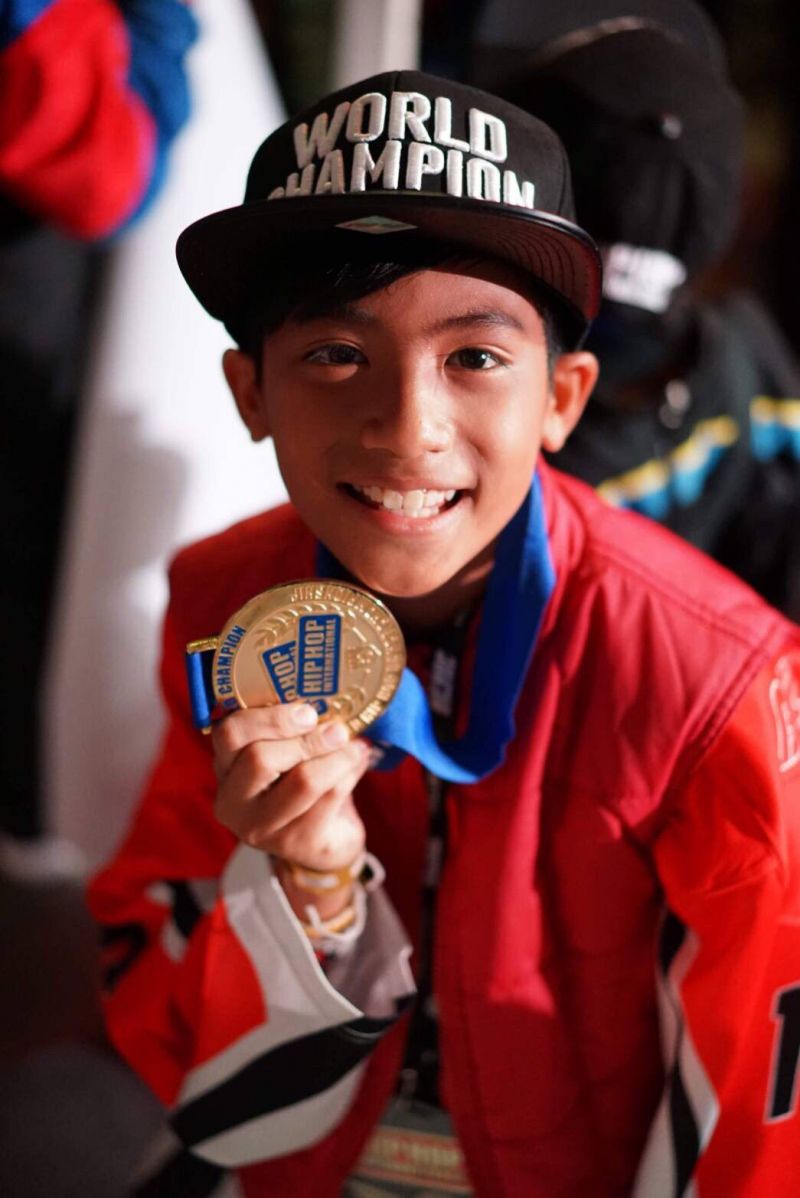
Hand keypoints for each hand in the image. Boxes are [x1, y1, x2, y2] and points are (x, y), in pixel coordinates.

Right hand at [212, 702, 368, 878]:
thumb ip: (291, 728)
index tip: (307, 711)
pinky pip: (329, 798)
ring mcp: (261, 828)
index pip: (230, 734)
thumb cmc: (297, 782)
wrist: (320, 843)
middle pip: (260, 758)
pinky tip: (358, 762)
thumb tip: (329, 693)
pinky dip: (349, 773)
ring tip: (355, 745)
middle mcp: (232, 802)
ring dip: (336, 757)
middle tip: (338, 729)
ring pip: (302, 780)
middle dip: (307, 739)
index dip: (269, 718)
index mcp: (224, 767)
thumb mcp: (285, 753)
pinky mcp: (296, 842)